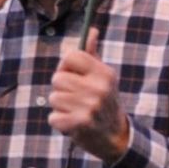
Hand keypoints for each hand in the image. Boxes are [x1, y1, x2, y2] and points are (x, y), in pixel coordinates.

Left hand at [49, 29, 129, 162]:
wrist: (116, 137)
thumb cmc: (105, 102)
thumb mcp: (104, 77)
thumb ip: (92, 54)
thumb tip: (91, 30)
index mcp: (104, 73)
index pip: (71, 56)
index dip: (66, 66)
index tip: (72, 75)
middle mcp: (98, 88)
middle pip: (58, 78)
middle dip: (62, 89)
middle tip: (76, 98)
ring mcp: (89, 107)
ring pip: (53, 98)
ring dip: (60, 107)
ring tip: (76, 111)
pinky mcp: (78, 124)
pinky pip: (53, 117)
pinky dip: (60, 122)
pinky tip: (73, 123)